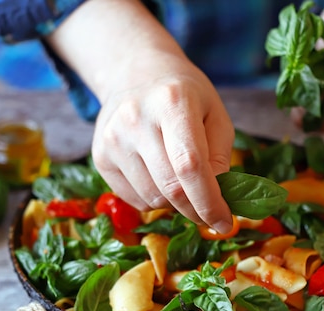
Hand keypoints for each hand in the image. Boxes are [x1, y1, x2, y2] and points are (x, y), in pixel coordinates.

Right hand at [91, 50, 234, 231]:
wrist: (135, 73)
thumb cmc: (183, 95)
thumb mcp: (214, 113)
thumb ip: (219, 156)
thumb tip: (217, 200)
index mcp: (172, 102)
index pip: (190, 165)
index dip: (209, 201)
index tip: (225, 224)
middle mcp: (135, 120)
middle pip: (170, 187)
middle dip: (196, 210)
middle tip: (210, 214)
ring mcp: (112, 139)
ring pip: (152, 199)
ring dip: (174, 204)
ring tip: (181, 183)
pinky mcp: (99, 157)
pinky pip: (134, 200)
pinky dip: (154, 200)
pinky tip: (158, 177)